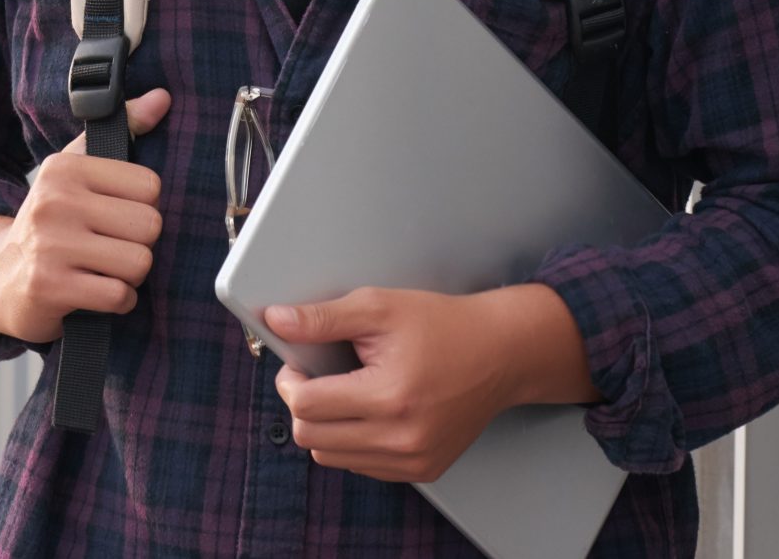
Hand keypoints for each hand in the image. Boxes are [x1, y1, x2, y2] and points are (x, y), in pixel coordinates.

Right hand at [0, 89, 171, 343]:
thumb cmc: (52, 221)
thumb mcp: (77, 169)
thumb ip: (123, 131)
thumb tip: (162, 98)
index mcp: (65, 168)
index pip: (149, 186)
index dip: (141, 207)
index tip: (116, 215)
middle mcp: (54, 201)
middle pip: (149, 225)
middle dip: (138, 244)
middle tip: (111, 246)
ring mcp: (50, 245)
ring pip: (138, 262)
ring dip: (130, 275)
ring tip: (105, 269)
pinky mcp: (50, 286)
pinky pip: (118, 295)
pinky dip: (118, 301)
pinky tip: (97, 292)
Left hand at [268, 284, 596, 483]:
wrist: (500, 353)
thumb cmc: (443, 325)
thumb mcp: (378, 307)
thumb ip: (322, 318)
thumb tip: (277, 320)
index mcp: (390, 397)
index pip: (307, 406)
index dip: (290, 380)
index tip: (297, 364)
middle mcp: (403, 439)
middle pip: (313, 439)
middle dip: (304, 404)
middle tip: (318, 376)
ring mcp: (414, 461)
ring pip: (332, 458)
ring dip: (327, 426)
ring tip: (348, 391)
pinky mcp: (423, 471)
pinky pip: (362, 466)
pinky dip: (353, 442)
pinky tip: (370, 411)